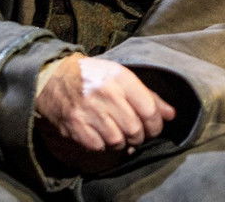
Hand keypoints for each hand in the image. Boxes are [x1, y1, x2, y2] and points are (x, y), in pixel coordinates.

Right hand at [34, 54, 175, 164]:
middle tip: (137, 134)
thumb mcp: (122, 77)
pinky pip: (99, 147)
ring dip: (123, 143)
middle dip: (140, 136)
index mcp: (121, 78)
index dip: (156, 124)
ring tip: (119, 134)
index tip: (154, 128)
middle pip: (135, 129)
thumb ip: (148, 96)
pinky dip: (104, 146)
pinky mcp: (75, 126)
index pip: (149, 110)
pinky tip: (102, 136)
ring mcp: (89, 111)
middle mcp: (106, 94)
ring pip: (118, 141)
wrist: (52, 77)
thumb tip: (171, 115)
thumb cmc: (93, 77)